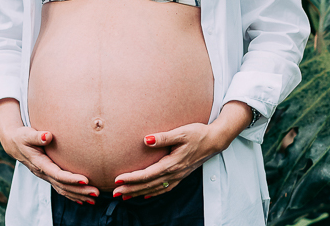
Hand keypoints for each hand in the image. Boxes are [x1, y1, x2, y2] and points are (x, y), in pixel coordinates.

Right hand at [0, 126, 98, 203]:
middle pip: (63, 186)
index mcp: (39, 163)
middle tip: (95, 193)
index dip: (71, 178)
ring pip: (63, 190)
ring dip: (78, 195)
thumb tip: (48, 135)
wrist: (14, 144)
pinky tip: (82, 199)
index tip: (85, 180)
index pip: (57, 174)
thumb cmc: (21, 137)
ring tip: (94, 198)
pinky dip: (71, 195)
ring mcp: (46, 176)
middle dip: (79, 190)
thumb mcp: (27, 135)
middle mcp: (43, 173)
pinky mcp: (48, 175)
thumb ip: (37, 136)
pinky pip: (61, 188)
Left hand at [111, 123, 225, 199]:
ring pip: (155, 189)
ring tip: (124, 197)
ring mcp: (179, 176)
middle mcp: (175, 173)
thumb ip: (163, 137)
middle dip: (131, 190)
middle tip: (115, 193)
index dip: (132, 178)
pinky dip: (153, 193)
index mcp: (173, 163)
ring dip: (139, 193)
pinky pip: (165, 188)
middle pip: (149, 185)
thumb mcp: (181, 132)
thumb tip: (145, 140)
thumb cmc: (198, 133)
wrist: (215, 140)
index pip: (148, 174)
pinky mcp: (181, 175)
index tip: (118, 180)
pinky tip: (145, 195)